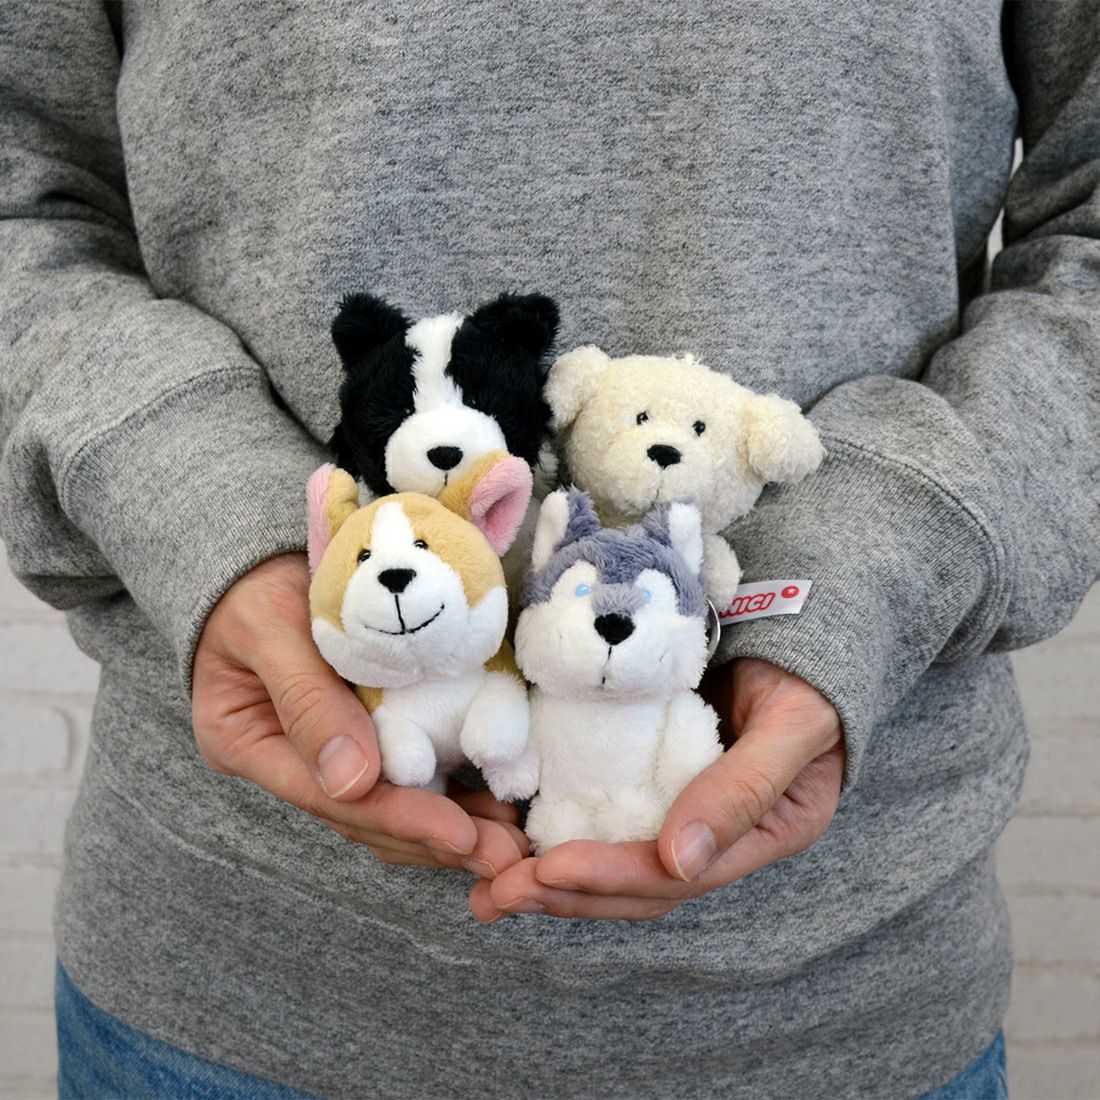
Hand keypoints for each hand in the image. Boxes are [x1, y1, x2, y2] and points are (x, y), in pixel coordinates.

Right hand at [192, 553, 528, 876]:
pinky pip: (408, 769)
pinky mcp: (364, 727)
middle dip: (436, 841)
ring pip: (392, 803)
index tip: (460, 836)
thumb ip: (305, 698)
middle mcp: (292, 760)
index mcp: (251, 745)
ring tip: (510, 843)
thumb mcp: (267, 627)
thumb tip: (353, 780)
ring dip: (451, 827)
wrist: (258, 554)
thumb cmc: (252, 584)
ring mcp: (328, 748)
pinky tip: (493, 800)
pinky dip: (450, 790)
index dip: (400, 820)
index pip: (333, 799)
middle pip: (367, 817)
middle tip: (505, 859)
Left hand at [468, 658, 842, 920]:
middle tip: (491, 896)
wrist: (802, 624)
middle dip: (562, 893)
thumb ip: (745, 789)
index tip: (547, 871)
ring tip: (480, 884)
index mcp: (758, 836)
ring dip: (545, 874)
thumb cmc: (810, 672)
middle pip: (632, 883)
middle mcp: (712, 835)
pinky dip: (549, 822)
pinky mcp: (647, 772)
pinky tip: (500, 827)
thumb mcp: (795, 725)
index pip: (676, 877)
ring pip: (608, 854)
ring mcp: (677, 805)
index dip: (611, 878)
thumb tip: (680, 862)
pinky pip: (597, 807)